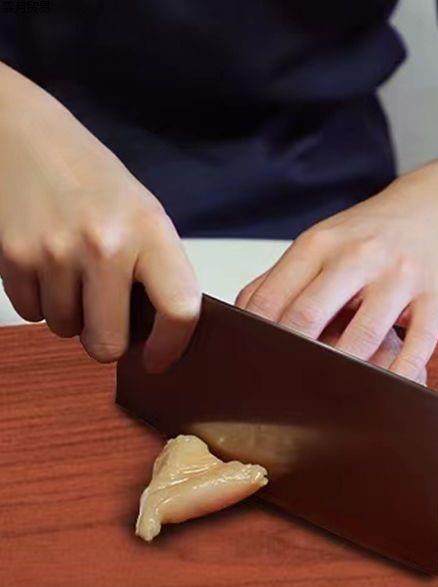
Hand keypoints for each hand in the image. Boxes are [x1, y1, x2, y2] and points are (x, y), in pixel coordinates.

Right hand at [0, 65, 199, 370]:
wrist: (23, 134)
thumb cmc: (96, 182)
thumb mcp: (145, 215)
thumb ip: (156, 271)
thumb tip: (160, 336)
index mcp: (151, 232)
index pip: (178, 310)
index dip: (171, 346)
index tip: (159, 358)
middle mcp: (105, 244)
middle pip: (108, 342)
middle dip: (107, 339)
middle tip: (107, 316)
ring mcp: (55, 251)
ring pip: (67, 330)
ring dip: (71, 315)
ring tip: (74, 274)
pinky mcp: (13, 255)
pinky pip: (31, 313)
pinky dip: (40, 301)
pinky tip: (47, 266)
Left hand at [236, 161, 437, 380]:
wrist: (436, 203)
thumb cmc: (371, 232)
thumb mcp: (323, 241)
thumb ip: (283, 278)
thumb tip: (241, 318)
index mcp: (321, 243)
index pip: (274, 297)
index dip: (254, 336)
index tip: (246, 366)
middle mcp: (358, 256)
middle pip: (310, 315)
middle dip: (290, 357)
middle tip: (278, 391)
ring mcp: (399, 277)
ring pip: (364, 335)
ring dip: (342, 373)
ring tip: (326, 397)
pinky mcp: (434, 298)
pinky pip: (418, 344)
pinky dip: (400, 373)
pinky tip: (386, 390)